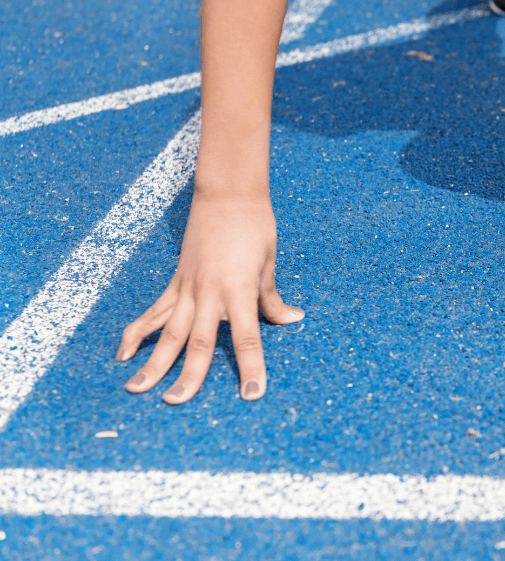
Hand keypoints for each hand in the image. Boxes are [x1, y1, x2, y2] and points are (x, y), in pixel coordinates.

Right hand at [115, 191, 302, 403]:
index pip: (247, 337)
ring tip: (137, 389)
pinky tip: (123, 353)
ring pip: (169, 332)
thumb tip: (291, 319)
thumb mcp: (269, 263)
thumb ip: (272, 298)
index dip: (250, 367)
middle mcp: (210, 292)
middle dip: (188, 374)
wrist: (228, 193)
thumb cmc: (255, 226)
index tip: (252, 393)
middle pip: (198, 341)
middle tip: (177, 402)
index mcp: (239, 289)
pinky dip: (138, 333)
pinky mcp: (175, 282)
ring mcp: (188, 287)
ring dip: (153, 361)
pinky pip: (155, 312)